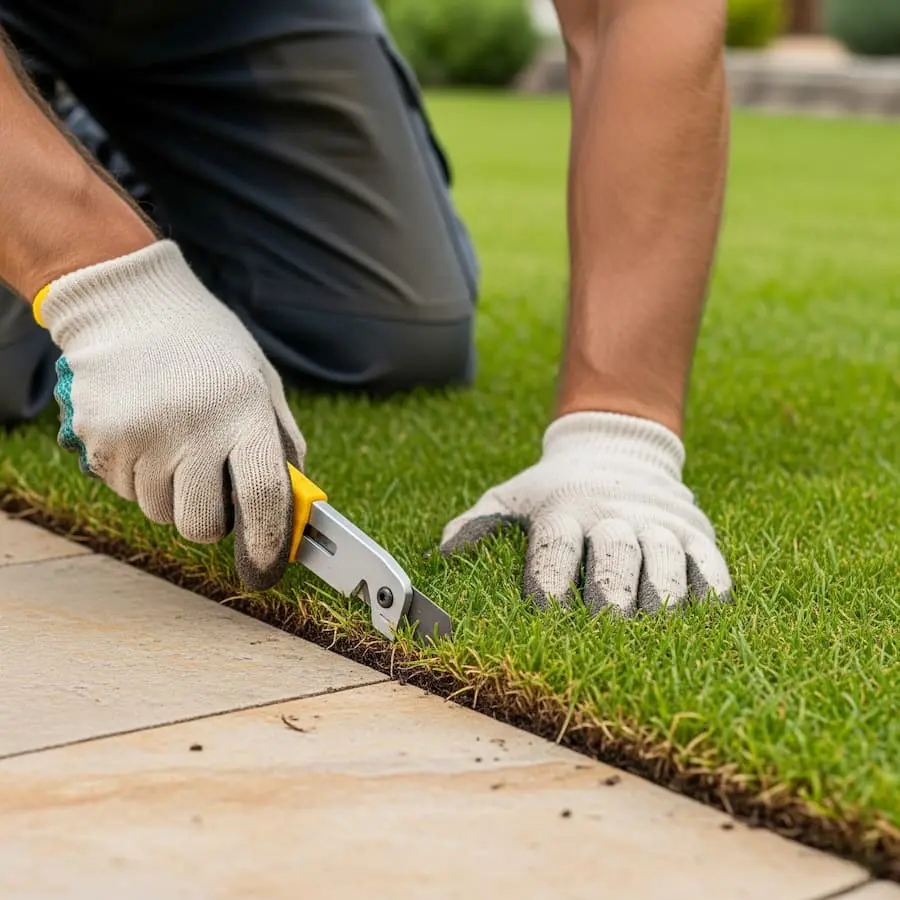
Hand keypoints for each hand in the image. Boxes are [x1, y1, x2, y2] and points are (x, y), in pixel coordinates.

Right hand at [36, 240, 304, 590]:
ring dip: (170, 495)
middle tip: (208, 487)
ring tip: (173, 441)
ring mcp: (141, 434)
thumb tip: (293, 504)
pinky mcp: (100, 438)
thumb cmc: (208, 348)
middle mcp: (193, 427)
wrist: (129, 303)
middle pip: (200, 525)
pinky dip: (137, 477)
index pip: (263, 495)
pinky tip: (144, 432)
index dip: (268, 542)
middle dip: (209, 522)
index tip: (265, 567)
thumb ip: (280, 442)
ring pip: (159, 512)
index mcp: (244, 411)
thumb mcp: (261, 382)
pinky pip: (123, 491)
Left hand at [440, 412, 730, 616]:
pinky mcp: (696, 531)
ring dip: (661, 601)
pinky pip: (710, 565)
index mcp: (564, 509)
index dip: (550, 583)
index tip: (546, 618)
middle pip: (616, 558)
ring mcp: (659, 522)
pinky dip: (709, 593)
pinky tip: (702, 619)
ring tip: (653, 634)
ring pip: (666, 564)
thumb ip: (479, 525)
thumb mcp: (511, 496)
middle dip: (610, 598)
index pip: (556, 548)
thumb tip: (442, 556)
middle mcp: (613, 514)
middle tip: (605, 632)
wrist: (615, 445)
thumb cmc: (553, 489)